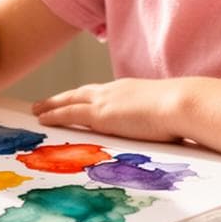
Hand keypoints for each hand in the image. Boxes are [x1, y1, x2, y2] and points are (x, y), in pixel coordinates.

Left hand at [31, 78, 184, 142]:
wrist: (181, 103)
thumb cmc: (183, 111)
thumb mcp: (167, 113)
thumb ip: (158, 120)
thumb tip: (167, 130)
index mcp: (129, 91)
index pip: (102, 94)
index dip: (86, 98)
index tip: (76, 101)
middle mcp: (114, 91)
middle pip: (81, 93)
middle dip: (63, 98)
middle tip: (45, 103)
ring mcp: (106, 101)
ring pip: (70, 100)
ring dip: (52, 105)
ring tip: (37, 110)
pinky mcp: (100, 114)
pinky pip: (69, 114)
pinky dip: (54, 115)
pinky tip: (43, 119)